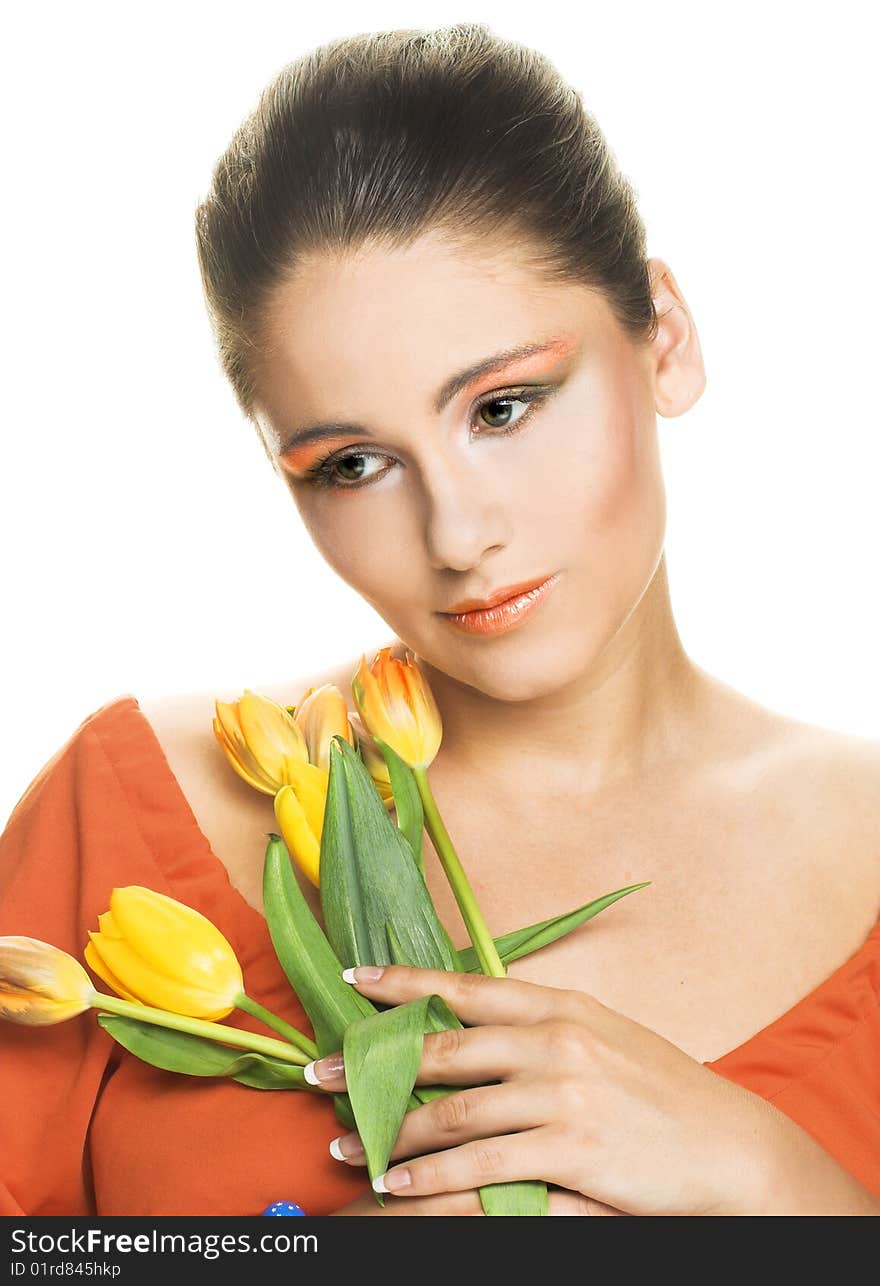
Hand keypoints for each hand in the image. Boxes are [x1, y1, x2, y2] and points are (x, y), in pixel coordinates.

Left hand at [307, 964, 789, 1215]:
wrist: (729, 1147)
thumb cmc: (664, 1091)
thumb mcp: (605, 1035)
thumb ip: (542, 1028)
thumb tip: (474, 1026)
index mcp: (561, 1005)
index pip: (466, 986)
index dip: (404, 981)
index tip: (354, 979)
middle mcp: (556, 1040)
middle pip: (445, 1049)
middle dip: (374, 1064)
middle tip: (320, 1075)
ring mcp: (563, 1095)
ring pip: (453, 1113)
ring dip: (393, 1134)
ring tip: (350, 1144)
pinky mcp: (569, 1151)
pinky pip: (481, 1167)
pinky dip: (431, 1180)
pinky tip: (399, 1187)